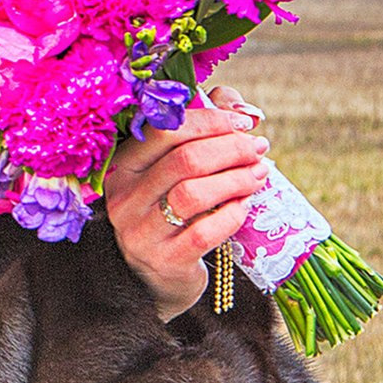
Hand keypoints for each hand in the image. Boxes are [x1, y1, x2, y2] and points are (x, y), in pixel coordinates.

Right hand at [104, 86, 270, 321]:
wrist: (155, 278)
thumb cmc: (170, 213)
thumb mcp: (175, 172)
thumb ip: (202, 130)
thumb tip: (237, 104)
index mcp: (123, 167)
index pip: (165, 131)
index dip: (211, 120)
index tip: (244, 123)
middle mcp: (124, 197)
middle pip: (185, 160)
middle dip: (232, 148)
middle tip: (259, 149)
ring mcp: (140, 231)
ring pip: (194, 193)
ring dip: (237, 178)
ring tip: (260, 174)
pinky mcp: (164, 260)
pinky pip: (205, 231)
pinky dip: (233, 213)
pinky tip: (246, 204)